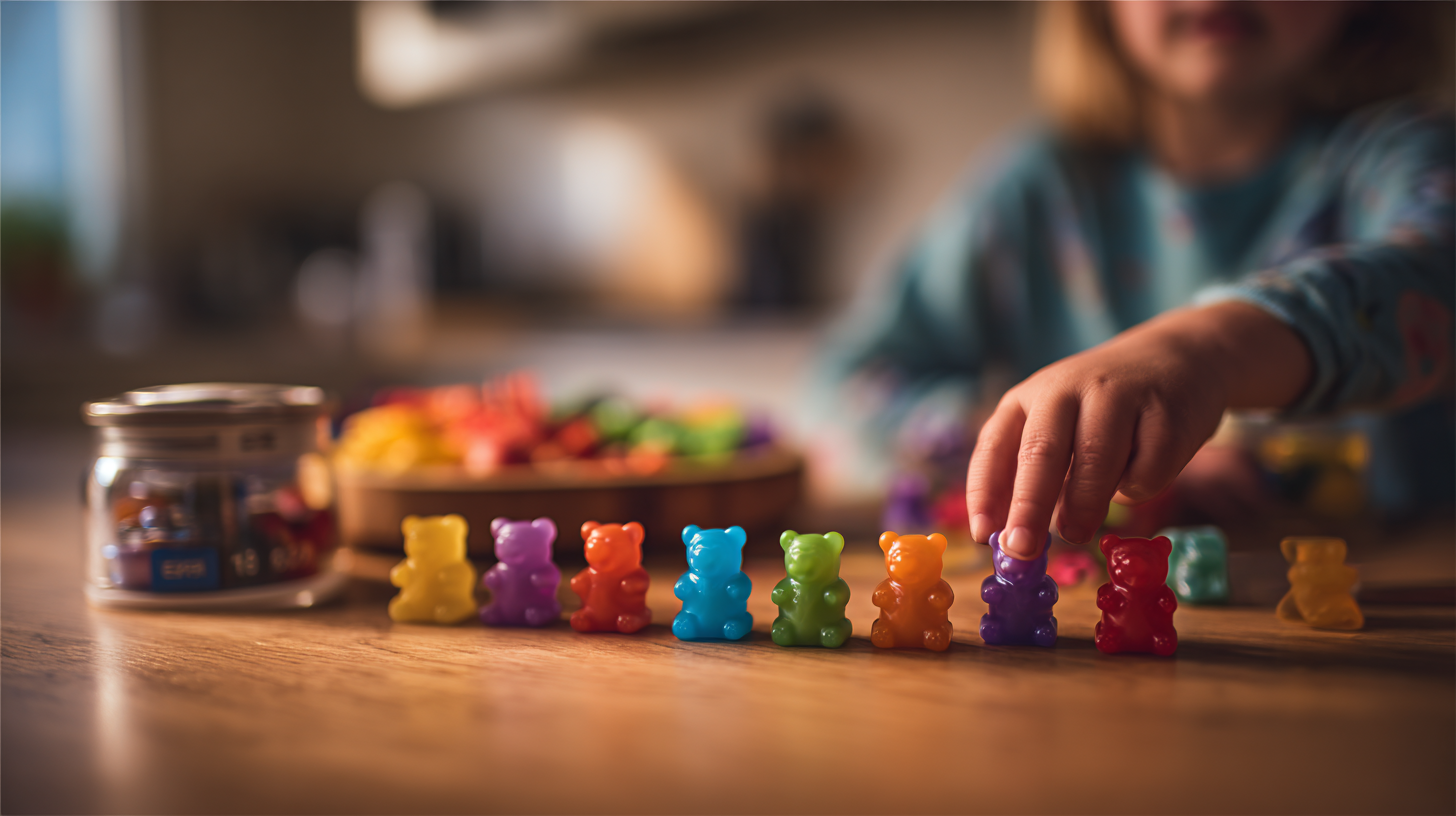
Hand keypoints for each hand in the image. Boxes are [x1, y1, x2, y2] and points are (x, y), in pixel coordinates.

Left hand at [966, 302, 1309, 558]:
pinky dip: (1139, 488)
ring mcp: (1118, 396)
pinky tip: (1142, 468)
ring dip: (1083, 507)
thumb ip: (1036, 475)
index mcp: (1031, 397)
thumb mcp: (1060, 430)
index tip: (982, 535)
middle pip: (1042, 453)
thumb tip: (1014, 539)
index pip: (995, 445)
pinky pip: (1145, 472)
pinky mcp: (1164, 413)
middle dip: (1028, 507)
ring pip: (1094, 464)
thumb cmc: (1104, 412)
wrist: (1180, 359)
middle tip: (1023, 549)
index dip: (985, 492)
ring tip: (1077, 531)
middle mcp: (1067, 389)